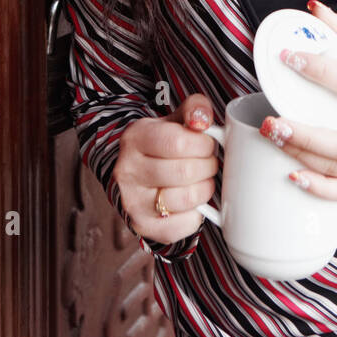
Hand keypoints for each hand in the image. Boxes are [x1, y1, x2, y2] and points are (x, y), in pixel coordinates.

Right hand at [114, 93, 218, 243]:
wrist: (134, 174)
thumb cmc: (161, 145)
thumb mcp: (174, 119)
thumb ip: (194, 109)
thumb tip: (202, 119)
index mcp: (135, 138)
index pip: (178, 142)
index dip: (203, 144)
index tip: (206, 144)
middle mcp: (128, 172)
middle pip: (185, 172)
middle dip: (208, 166)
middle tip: (207, 163)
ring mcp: (133, 203)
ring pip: (187, 199)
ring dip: (205, 189)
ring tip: (200, 180)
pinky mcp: (144, 227)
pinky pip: (185, 224)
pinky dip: (197, 214)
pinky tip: (190, 201)